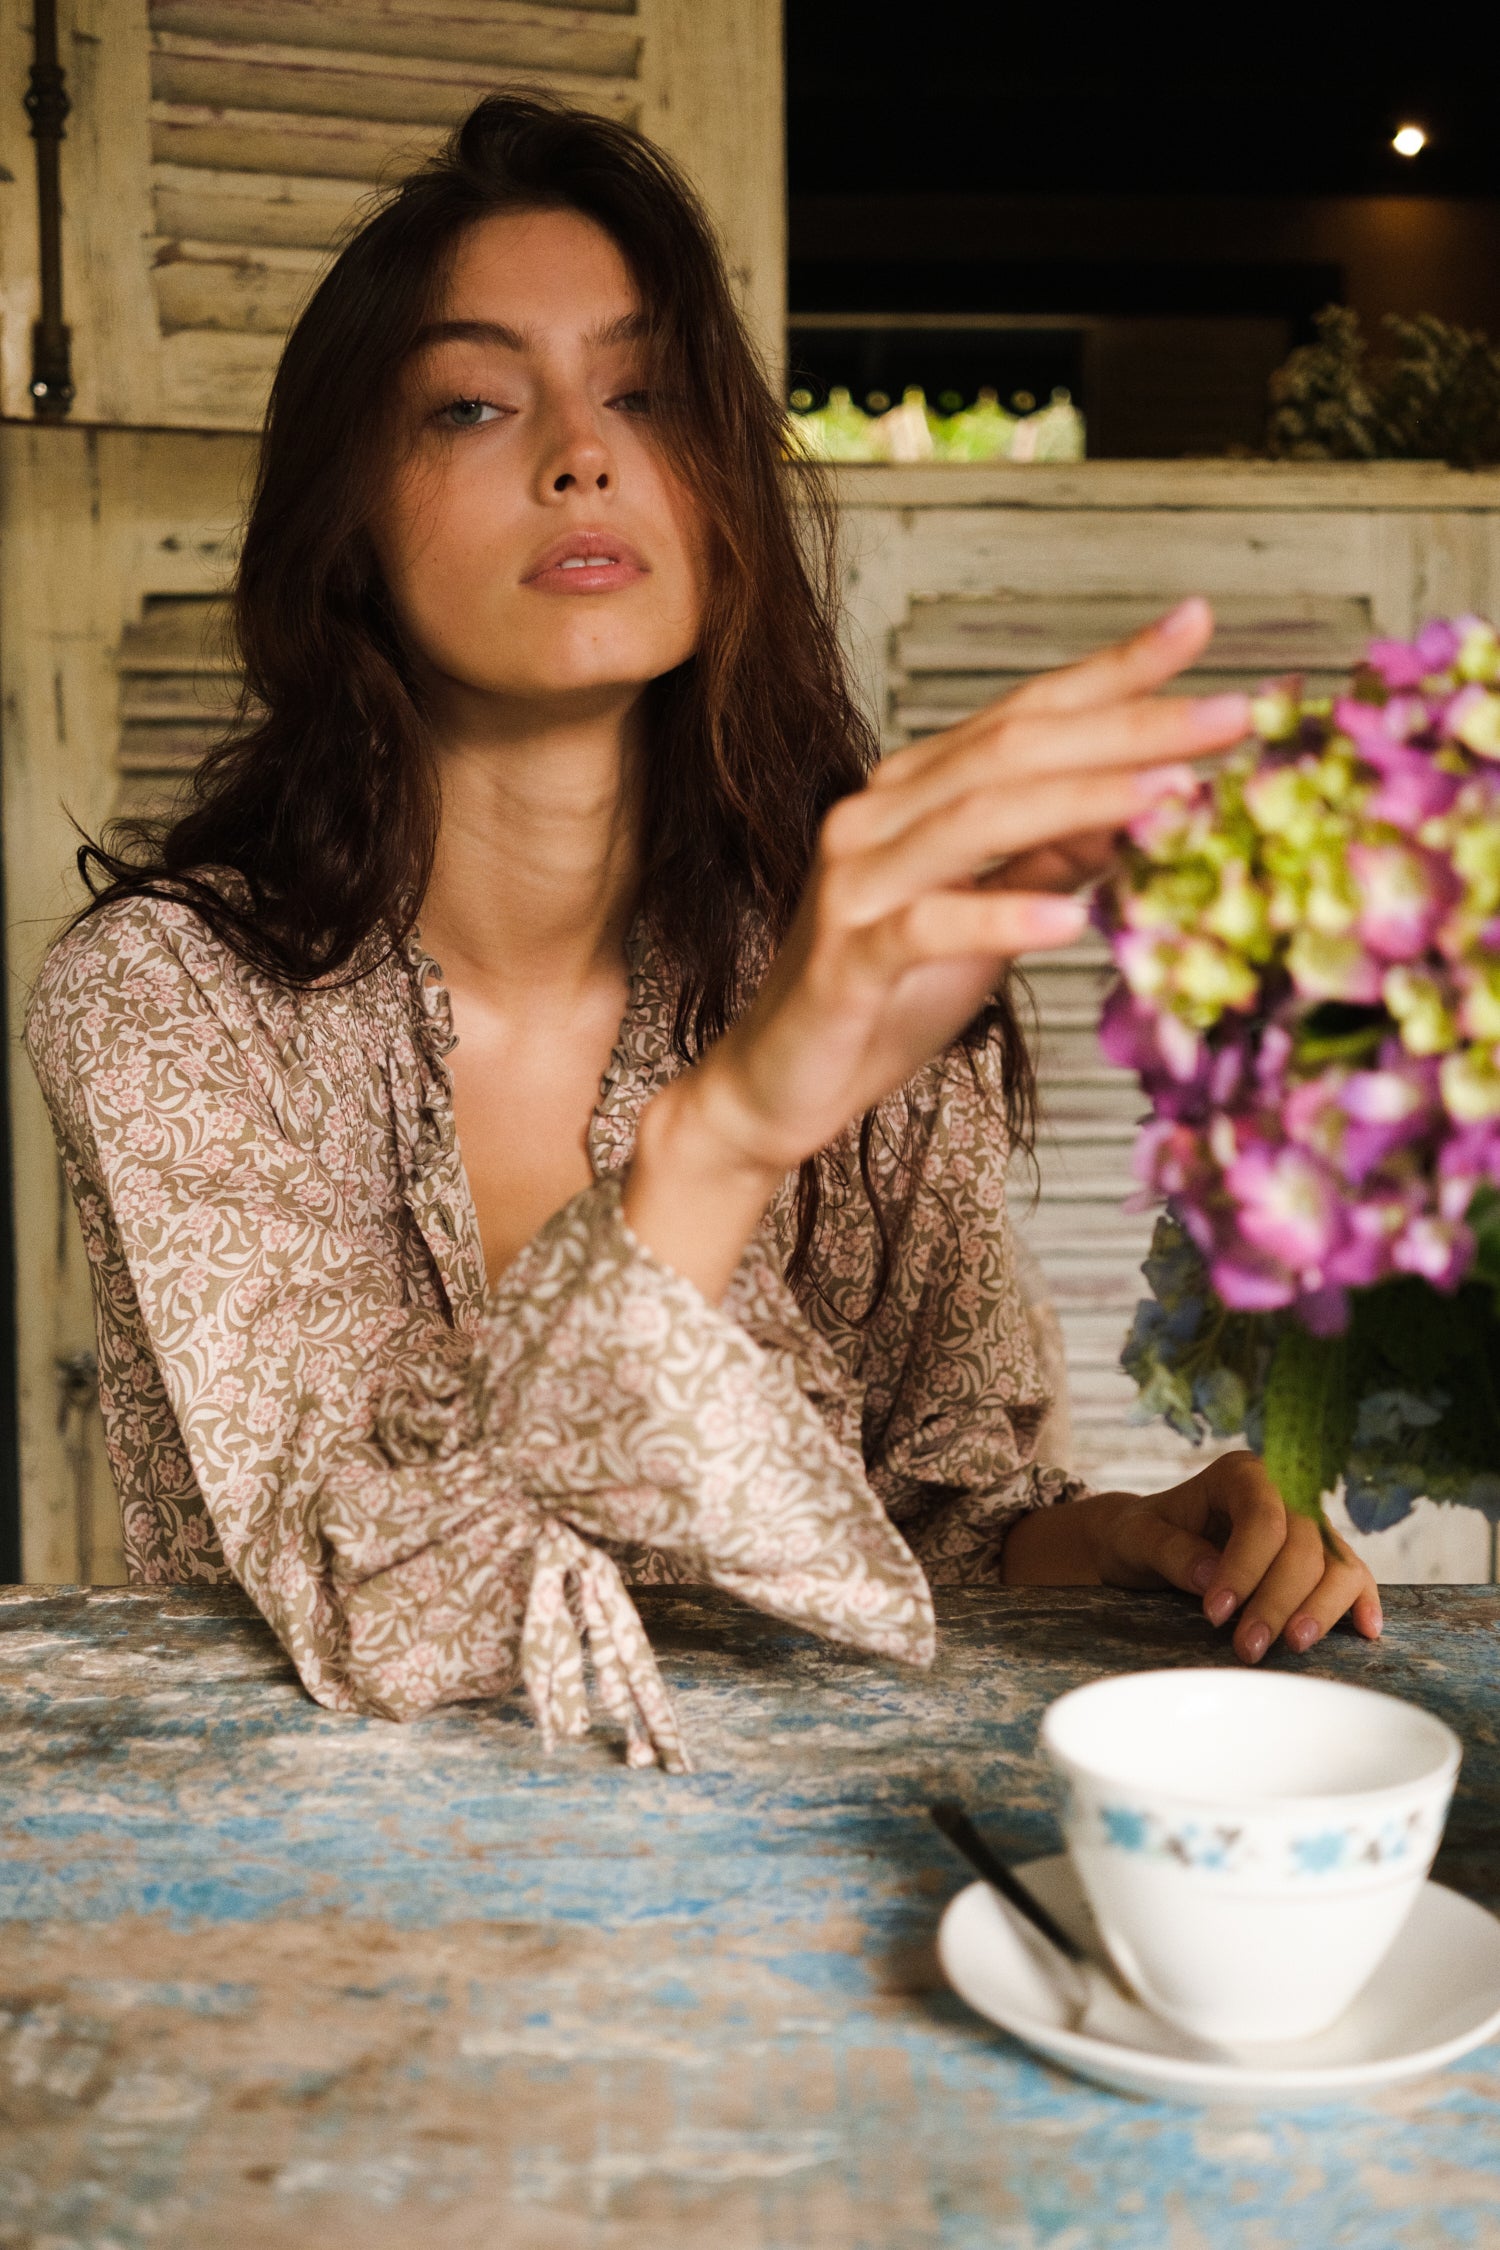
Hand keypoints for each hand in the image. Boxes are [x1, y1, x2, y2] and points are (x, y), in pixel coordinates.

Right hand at [627, 597, 1249, 1293]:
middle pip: (1014, 749)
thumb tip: (1145, 803)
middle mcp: (877, 814)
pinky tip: (1074, 920)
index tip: (1199, 627)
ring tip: (1177, 795)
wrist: (780, 1084)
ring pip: (979, 819)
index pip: (1025, 713)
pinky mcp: (845, 956)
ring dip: (1086, 801)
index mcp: (913, 792)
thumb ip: (1052, 858)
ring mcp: (856, 881)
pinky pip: (930, 925)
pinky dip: (1003, 915)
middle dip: (1129, 727)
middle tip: (1231, 714)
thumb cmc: (884, 1000)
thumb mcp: (988, 921)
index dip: (1112, 670)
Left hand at [1002, 1453, 1383, 1660]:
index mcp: (1240, 1475)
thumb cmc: (1140, 1536)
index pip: (1262, 1517)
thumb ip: (1170, 1552)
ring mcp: (1306, 1526)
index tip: (1215, 1613)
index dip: (1246, 1567)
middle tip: (1247, 1647)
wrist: (1144, 1545)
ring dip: (1320, 1609)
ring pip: (1336, 1563)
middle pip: (1304, 1545)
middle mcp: (1283, 1492)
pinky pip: (1352, 1577)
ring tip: (1293, 1646)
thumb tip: (1210, 1577)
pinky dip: (1360, 1602)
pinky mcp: (1318, 1559)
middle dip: (1278, 1600)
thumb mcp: (1137, 1539)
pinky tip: (1365, 1632)